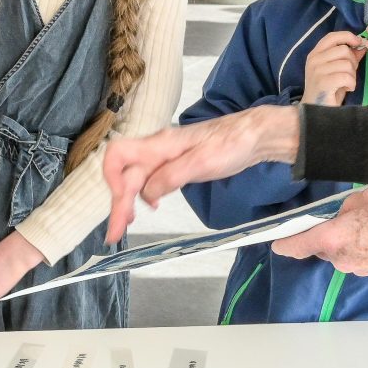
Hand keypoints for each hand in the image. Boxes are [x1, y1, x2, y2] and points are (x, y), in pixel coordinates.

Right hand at [103, 107, 300, 242]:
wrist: (255, 134)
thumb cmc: (232, 144)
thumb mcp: (202, 163)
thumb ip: (171, 177)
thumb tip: (146, 194)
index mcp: (159, 145)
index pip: (118, 156)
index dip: (112, 180)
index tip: (120, 206)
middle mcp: (157, 148)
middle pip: (125, 173)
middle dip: (117, 202)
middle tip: (116, 233)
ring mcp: (165, 155)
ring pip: (135, 177)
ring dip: (127, 200)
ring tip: (128, 222)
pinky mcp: (176, 162)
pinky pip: (150, 177)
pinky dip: (144, 194)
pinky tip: (151, 205)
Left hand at [274, 187, 367, 274]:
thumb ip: (345, 204)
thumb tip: (340, 211)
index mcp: (333, 238)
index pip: (295, 245)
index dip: (282, 242)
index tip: (274, 240)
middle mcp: (338, 258)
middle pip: (318, 246)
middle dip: (323, 232)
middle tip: (338, 215)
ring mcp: (354, 267)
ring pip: (336, 251)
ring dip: (341, 238)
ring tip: (363, 222)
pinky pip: (352, 256)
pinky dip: (356, 245)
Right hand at [302, 31, 364, 107]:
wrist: (316, 111)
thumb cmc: (328, 90)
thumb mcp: (338, 70)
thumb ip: (348, 57)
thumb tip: (361, 46)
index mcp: (315, 54)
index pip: (332, 36)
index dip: (347, 36)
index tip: (358, 43)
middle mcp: (314, 60)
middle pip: (343, 50)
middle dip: (353, 62)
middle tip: (350, 74)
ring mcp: (317, 71)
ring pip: (347, 64)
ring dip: (352, 75)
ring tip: (347, 84)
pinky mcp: (322, 82)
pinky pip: (346, 76)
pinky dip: (351, 84)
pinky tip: (347, 89)